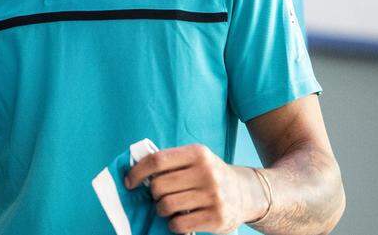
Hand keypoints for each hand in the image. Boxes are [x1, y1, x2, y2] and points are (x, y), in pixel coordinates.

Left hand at [124, 144, 266, 233]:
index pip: (157, 160)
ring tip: (167, 208)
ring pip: (167, 205)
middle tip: (158, 197)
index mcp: (198, 153)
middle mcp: (207, 173)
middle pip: (159, 186)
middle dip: (153, 194)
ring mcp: (214, 196)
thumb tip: (135, 171)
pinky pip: (179, 224)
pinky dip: (172, 224)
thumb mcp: (196, 160)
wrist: (248, 193)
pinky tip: (178, 220)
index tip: (129, 182)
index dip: (137, 172)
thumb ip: (170, 163)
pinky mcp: (217, 217)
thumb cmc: (211, 175)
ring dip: (161, 210)